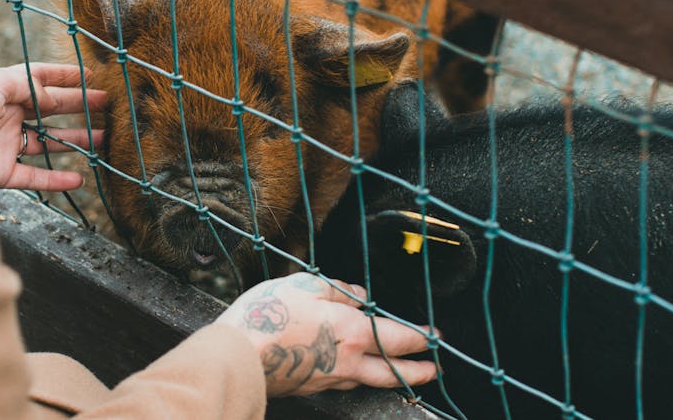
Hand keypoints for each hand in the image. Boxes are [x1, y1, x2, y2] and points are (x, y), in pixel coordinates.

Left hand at [0, 63, 106, 190]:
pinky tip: (79, 179)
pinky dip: (57, 179)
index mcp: (1, 87)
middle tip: (109, 106)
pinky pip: (35, 176)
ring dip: (75, 141)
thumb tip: (53, 97)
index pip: (39, 77)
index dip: (66, 76)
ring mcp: (4, 143)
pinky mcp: (0, 172)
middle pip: (49, 109)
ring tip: (103, 139)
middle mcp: (4, 114)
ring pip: (47, 143)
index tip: (94, 76)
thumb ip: (29, 88)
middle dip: (79, 106)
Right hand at [216, 272, 437, 397]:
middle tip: (434, 369)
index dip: (422, 338)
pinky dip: (358, 376)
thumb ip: (337, 289)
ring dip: (390, 376)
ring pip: (371, 380)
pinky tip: (354, 370)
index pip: (399, 338)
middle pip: (395, 372)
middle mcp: (349, 361)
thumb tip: (358, 294)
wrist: (238, 357)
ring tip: (400, 372)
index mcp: (352, 332)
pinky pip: (345, 382)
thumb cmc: (268, 316)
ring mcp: (331, 379)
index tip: (434, 336)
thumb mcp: (304, 285)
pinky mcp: (313, 387)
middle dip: (420, 371)